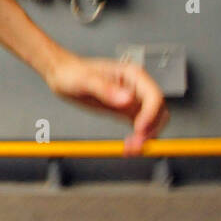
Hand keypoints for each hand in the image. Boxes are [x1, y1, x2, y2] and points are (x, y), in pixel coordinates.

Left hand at [46, 54, 167, 153]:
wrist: (63, 76)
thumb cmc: (73, 72)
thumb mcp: (85, 80)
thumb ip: (105, 89)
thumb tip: (126, 100)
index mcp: (132, 75)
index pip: (153, 96)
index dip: (150, 114)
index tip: (139, 128)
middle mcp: (136, 88)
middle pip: (158, 111)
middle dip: (151, 129)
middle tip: (136, 143)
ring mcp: (132, 100)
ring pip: (151, 122)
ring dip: (146, 137)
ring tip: (131, 148)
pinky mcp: (125, 111)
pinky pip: (140, 127)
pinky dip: (138, 138)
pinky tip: (129, 146)